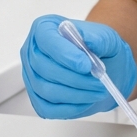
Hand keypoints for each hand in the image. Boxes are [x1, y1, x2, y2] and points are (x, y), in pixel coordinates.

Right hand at [20, 14, 136, 118]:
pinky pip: (48, 108)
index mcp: (45, 28)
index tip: (86, 65)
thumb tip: (89, 42)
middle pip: (45, 68)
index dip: (65, 54)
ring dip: (76, 93)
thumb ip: (98, 37)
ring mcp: (32, 76)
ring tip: (98, 90)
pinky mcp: (38, 98)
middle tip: (99, 80)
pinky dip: (70, 107)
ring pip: (47, 90)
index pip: (47, 40)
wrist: (103, 64)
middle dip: (75, 78)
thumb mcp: (105, 36)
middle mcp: (32, 51)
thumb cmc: (98, 46)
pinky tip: (87, 100)